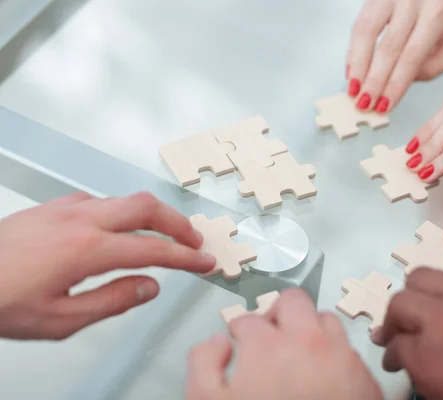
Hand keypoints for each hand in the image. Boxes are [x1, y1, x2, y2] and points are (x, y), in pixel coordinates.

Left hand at [0, 192, 215, 339]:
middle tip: (194, 240)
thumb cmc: (0, 303)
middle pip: (146, 208)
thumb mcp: (59, 320)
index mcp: (86, 250)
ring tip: (164, 234)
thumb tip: (150, 287)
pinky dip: (120, 212)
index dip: (186, 256)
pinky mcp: (51, 207)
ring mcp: (65, 209)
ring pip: (123, 199)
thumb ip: (111, 301)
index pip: (153, 250)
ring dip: (152, 215)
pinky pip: (98, 201)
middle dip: (178, 223)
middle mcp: (80, 221)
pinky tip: (116, 228)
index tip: (205, 262)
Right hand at [186, 289, 381, 399]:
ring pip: (325, 320)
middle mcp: (307, 341)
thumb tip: (220, 342)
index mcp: (268, 345)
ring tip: (298, 353)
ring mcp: (341, 356)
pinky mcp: (365, 377)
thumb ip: (204, 365)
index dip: (239, 330)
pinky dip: (332, 355)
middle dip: (276, 313)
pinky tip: (322, 376)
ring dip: (308, 329)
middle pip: (293, 301)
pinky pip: (348, 350)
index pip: (248, 320)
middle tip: (269, 335)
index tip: (239, 341)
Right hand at [347, 0, 442, 112]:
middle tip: (364, 104)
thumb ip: (432, 68)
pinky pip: (359, 25)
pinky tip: (351, 71)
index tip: (384, 106)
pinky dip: (353, 52)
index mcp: (437, 15)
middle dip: (373, 81)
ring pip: (367, 33)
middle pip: (388, 47)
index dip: (395, 84)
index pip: (412, 56)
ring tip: (352, 90)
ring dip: (357, 65)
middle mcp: (412, 2)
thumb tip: (400, 81)